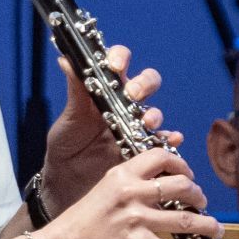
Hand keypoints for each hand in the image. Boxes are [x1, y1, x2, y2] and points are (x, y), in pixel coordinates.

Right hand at [37, 145, 226, 238]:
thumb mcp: (102, 192)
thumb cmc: (79, 224)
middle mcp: (131, 193)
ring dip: (207, 225)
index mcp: (121, 175)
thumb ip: (130, 189)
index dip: (181, 165)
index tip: (188, 176)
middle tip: (201, 203)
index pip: (161, 157)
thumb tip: (160, 193)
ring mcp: (135, 219)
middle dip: (199, 195)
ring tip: (214, 229)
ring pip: (187, 219)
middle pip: (182, 185)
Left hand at [39, 46, 176, 214]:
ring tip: (147, 123)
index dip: (121, 57)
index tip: (115, 64)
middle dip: (144, 84)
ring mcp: (135, 126)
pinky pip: (162, 142)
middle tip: (133, 94)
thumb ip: (74, 91)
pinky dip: (170, 139)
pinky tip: (172, 139)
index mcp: (105, 89)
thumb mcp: (69, 117)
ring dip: (155, 115)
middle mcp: (124, 104)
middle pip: (146, 83)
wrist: (68, 181)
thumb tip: (66, 61)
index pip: (119, 63)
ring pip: (154, 113)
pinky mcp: (142, 149)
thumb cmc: (66, 144)